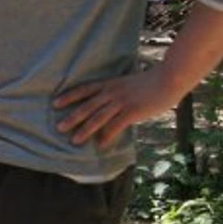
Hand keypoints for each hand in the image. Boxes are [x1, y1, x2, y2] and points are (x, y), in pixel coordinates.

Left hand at [52, 68, 173, 148]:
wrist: (169, 78)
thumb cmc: (150, 81)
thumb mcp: (127, 83)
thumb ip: (116, 92)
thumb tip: (108, 104)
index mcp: (110, 84)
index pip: (85, 89)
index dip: (69, 96)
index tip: (55, 103)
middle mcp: (112, 92)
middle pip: (87, 106)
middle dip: (72, 117)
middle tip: (58, 127)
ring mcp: (122, 101)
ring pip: (98, 117)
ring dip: (85, 130)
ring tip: (74, 140)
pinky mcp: (132, 111)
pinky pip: (116, 125)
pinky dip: (107, 136)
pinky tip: (100, 145)